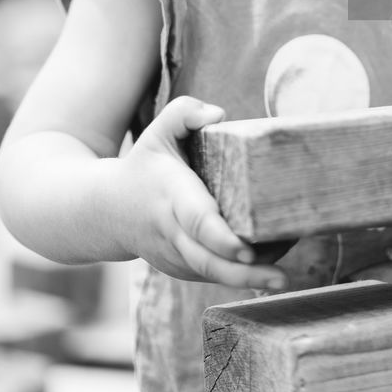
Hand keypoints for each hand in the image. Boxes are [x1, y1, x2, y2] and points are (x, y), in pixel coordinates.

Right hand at [113, 97, 286, 290]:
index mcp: (172, 197)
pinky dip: (243, 276)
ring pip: (214, 275)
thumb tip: (217, 113)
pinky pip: (214, 277)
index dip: (222, 238)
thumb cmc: (144, 167)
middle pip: (209, 261)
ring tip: (284, 275)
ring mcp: (177, 256)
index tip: (247, 249)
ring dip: (252, 278)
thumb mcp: (157, 133)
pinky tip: (272, 266)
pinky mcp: (183, 269)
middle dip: (245, 274)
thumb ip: (183, 113)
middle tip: (281, 278)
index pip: (198, 221)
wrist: (106, 212)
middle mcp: (173, 232)